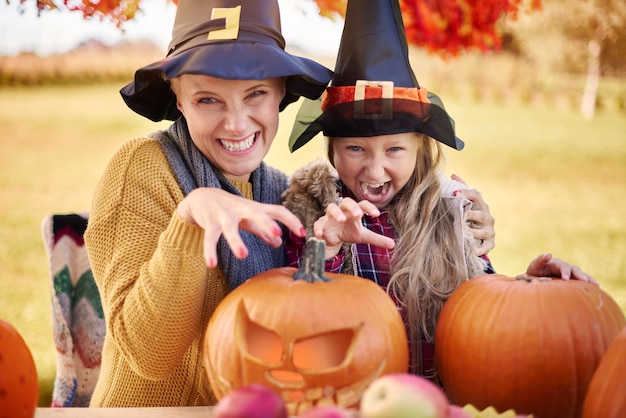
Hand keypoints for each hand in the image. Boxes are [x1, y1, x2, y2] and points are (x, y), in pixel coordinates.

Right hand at [177, 187, 305, 266]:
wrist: (202, 197)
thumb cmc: (231, 210)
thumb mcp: (249, 219)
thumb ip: (263, 230)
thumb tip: (279, 243)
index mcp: (255, 209)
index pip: (277, 211)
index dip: (291, 220)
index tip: (303, 234)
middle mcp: (241, 209)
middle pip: (256, 212)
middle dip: (266, 222)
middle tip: (277, 234)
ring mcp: (224, 214)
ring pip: (230, 227)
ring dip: (236, 240)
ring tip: (243, 255)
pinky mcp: (209, 222)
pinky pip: (209, 237)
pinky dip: (210, 250)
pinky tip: (211, 264)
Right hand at [313, 197, 394, 258]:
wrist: (331, 238)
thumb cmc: (347, 232)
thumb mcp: (362, 236)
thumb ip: (377, 239)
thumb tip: (393, 244)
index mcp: (354, 211)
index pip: (362, 204)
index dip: (369, 207)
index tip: (377, 215)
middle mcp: (342, 210)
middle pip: (346, 201)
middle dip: (352, 206)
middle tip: (358, 214)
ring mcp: (330, 216)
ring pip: (331, 207)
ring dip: (336, 212)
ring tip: (342, 220)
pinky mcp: (320, 224)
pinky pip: (318, 223)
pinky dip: (319, 228)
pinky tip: (321, 234)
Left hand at [452, 174, 494, 255]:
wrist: (478, 237)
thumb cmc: (469, 217)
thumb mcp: (466, 204)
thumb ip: (461, 189)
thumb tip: (453, 175)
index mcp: (481, 205)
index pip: (476, 195)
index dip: (466, 193)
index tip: (454, 193)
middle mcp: (488, 217)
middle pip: (481, 214)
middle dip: (472, 214)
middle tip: (463, 215)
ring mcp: (490, 231)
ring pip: (483, 231)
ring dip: (474, 232)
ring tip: (465, 233)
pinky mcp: (490, 244)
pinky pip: (486, 247)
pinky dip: (480, 250)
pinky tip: (472, 251)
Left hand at [526, 253, 596, 282]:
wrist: (535, 279)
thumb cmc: (534, 272)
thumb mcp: (534, 267)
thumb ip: (540, 260)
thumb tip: (549, 254)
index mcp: (555, 263)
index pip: (563, 266)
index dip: (565, 272)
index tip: (566, 279)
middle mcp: (564, 266)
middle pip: (574, 269)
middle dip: (580, 275)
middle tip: (585, 281)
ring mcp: (569, 272)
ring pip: (580, 274)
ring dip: (588, 279)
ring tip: (596, 285)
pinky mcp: (572, 279)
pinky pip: (581, 280)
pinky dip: (588, 283)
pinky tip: (596, 289)